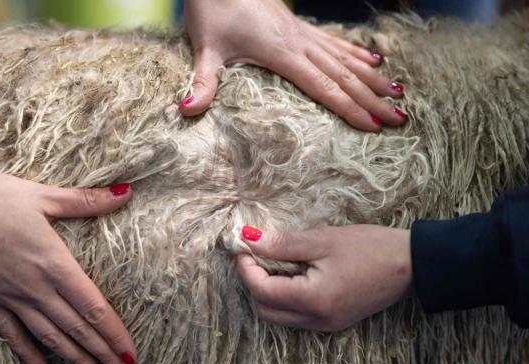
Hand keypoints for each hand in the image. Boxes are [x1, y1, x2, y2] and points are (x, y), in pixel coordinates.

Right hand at [0, 166, 135, 363]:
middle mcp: (36, 288)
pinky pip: (11, 335)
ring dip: (75, 358)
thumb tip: (125, 193)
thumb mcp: (44, 196)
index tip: (130, 354)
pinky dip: (28, 354)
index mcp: (55, 264)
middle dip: (103, 354)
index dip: (114, 333)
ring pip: (49, 337)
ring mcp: (11, 297)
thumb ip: (86, 200)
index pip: (93, 307)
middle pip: (76, 329)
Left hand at [181, 0, 406, 130]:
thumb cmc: (212, 9)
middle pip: (343, 75)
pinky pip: (335, 43)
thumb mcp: (204, 47)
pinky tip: (373, 61)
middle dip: (372, 99)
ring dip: (372, 78)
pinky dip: (356, 54)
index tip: (373, 126)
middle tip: (400, 119)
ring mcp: (302, 32)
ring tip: (398, 94)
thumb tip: (188, 111)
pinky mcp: (299, 26)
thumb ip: (202, 81)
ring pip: (345, 58)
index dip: (348, 108)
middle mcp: (299, 42)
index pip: (322, 86)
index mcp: (281, 52)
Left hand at [237, 225, 411, 330]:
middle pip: (265, 310)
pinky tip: (291, 274)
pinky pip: (296, 316)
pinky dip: (284, 298)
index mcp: (313, 300)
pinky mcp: (333, 322)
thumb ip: (282, 244)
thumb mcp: (323, 240)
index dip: (246, 268)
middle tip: (254, 255)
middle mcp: (316, 320)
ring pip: (278, 317)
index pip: (262, 290)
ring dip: (267, 292)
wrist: (412, 265)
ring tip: (271, 262)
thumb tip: (249, 240)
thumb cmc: (370, 248)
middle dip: (252, 282)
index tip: (242, 245)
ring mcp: (325, 325)